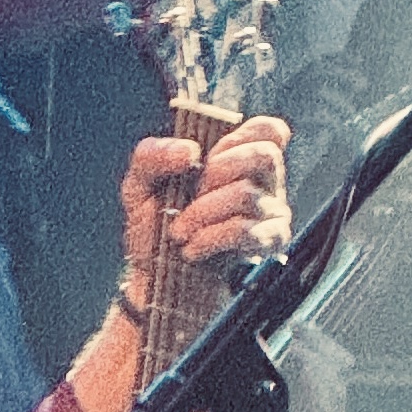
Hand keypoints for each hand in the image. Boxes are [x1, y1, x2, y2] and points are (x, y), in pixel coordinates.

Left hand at [120, 113, 292, 287]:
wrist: (155, 280)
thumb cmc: (155, 228)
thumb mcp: (140, 183)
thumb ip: (153, 155)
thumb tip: (189, 152)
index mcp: (239, 159)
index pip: (269, 131)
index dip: (242, 136)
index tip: (209, 158)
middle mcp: (264, 183)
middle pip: (264, 156)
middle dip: (217, 173)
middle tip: (191, 196)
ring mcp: (271, 212)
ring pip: (247, 195)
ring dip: (203, 213)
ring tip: (181, 230)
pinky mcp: (270, 243)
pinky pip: (246, 230)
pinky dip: (211, 237)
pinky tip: (193, 247)